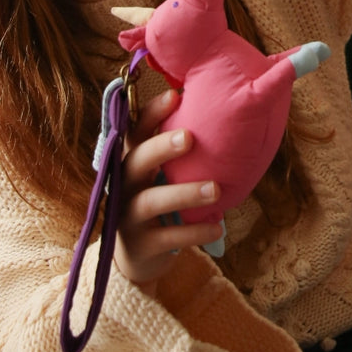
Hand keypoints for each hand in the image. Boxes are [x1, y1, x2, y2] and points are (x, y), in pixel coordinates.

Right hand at [114, 88, 222, 294]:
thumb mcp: (162, 174)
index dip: (150, 114)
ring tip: (216, 189)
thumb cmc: (160, 199)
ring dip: (184, 193)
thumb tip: (226, 113)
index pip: (135, 132)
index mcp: (132, 161)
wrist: (138, 255)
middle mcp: (125, 185)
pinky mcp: (141, 245)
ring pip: (151, 201)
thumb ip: (180, 151)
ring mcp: (129, 216)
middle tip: (189, 137)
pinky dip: (194, 232)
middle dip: (160, 147)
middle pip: (136, 161)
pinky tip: (218, 226)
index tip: (174, 96)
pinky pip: (167, 237)